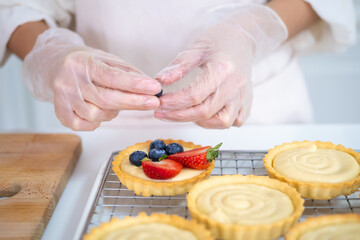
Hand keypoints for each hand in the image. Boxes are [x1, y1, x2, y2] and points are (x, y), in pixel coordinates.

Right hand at [23, 28, 160, 130]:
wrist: (55, 64)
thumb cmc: (87, 63)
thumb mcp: (107, 59)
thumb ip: (129, 72)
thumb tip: (152, 86)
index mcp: (83, 63)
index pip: (112, 76)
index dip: (135, 84)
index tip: (154, 88)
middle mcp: (70, 81)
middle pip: (106, 99)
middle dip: (134, 102)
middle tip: (154, 103)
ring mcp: (63, 98)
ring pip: (96, 114)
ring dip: (113, 112)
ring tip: (116, 104)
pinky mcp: (60, 112)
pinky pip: (83, 125)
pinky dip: (97, 122)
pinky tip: (101, 113)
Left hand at [154, 4, 287, 128]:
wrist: (243, 39)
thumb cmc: (218, 41)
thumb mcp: (196, 48)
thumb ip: (178, 66)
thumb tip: (160, 81)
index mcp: (222, 69)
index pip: (194, 95)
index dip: (173, 102)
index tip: (159, 103)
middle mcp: (235, 85)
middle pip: (205, 112)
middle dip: (179, 116)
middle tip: (161, 113)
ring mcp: (244, 96)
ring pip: (222, 122)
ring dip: (200, 121)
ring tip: (183, 113)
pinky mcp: (248, 102)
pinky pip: (235, 122)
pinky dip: (218, 122)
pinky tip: (204, 115)